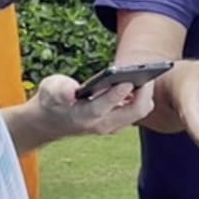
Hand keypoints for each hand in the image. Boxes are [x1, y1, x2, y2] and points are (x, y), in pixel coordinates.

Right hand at [33, 72, 155, 138]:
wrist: (51, 122)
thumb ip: (60, 89)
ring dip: (145, 95)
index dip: (116, 94)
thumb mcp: (50, 89)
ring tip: (147, 73)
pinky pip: (136, 112)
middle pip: (132, 113)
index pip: (103, 106)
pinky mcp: (117, 123)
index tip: (128, 80)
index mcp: (83, 115)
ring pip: (138, 113)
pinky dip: (141, 98)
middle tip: (148, 71)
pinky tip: (141, 81)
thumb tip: (71, 91)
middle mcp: (101, 124)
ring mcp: (111, 126)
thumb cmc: (52, 100)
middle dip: (143, 93)